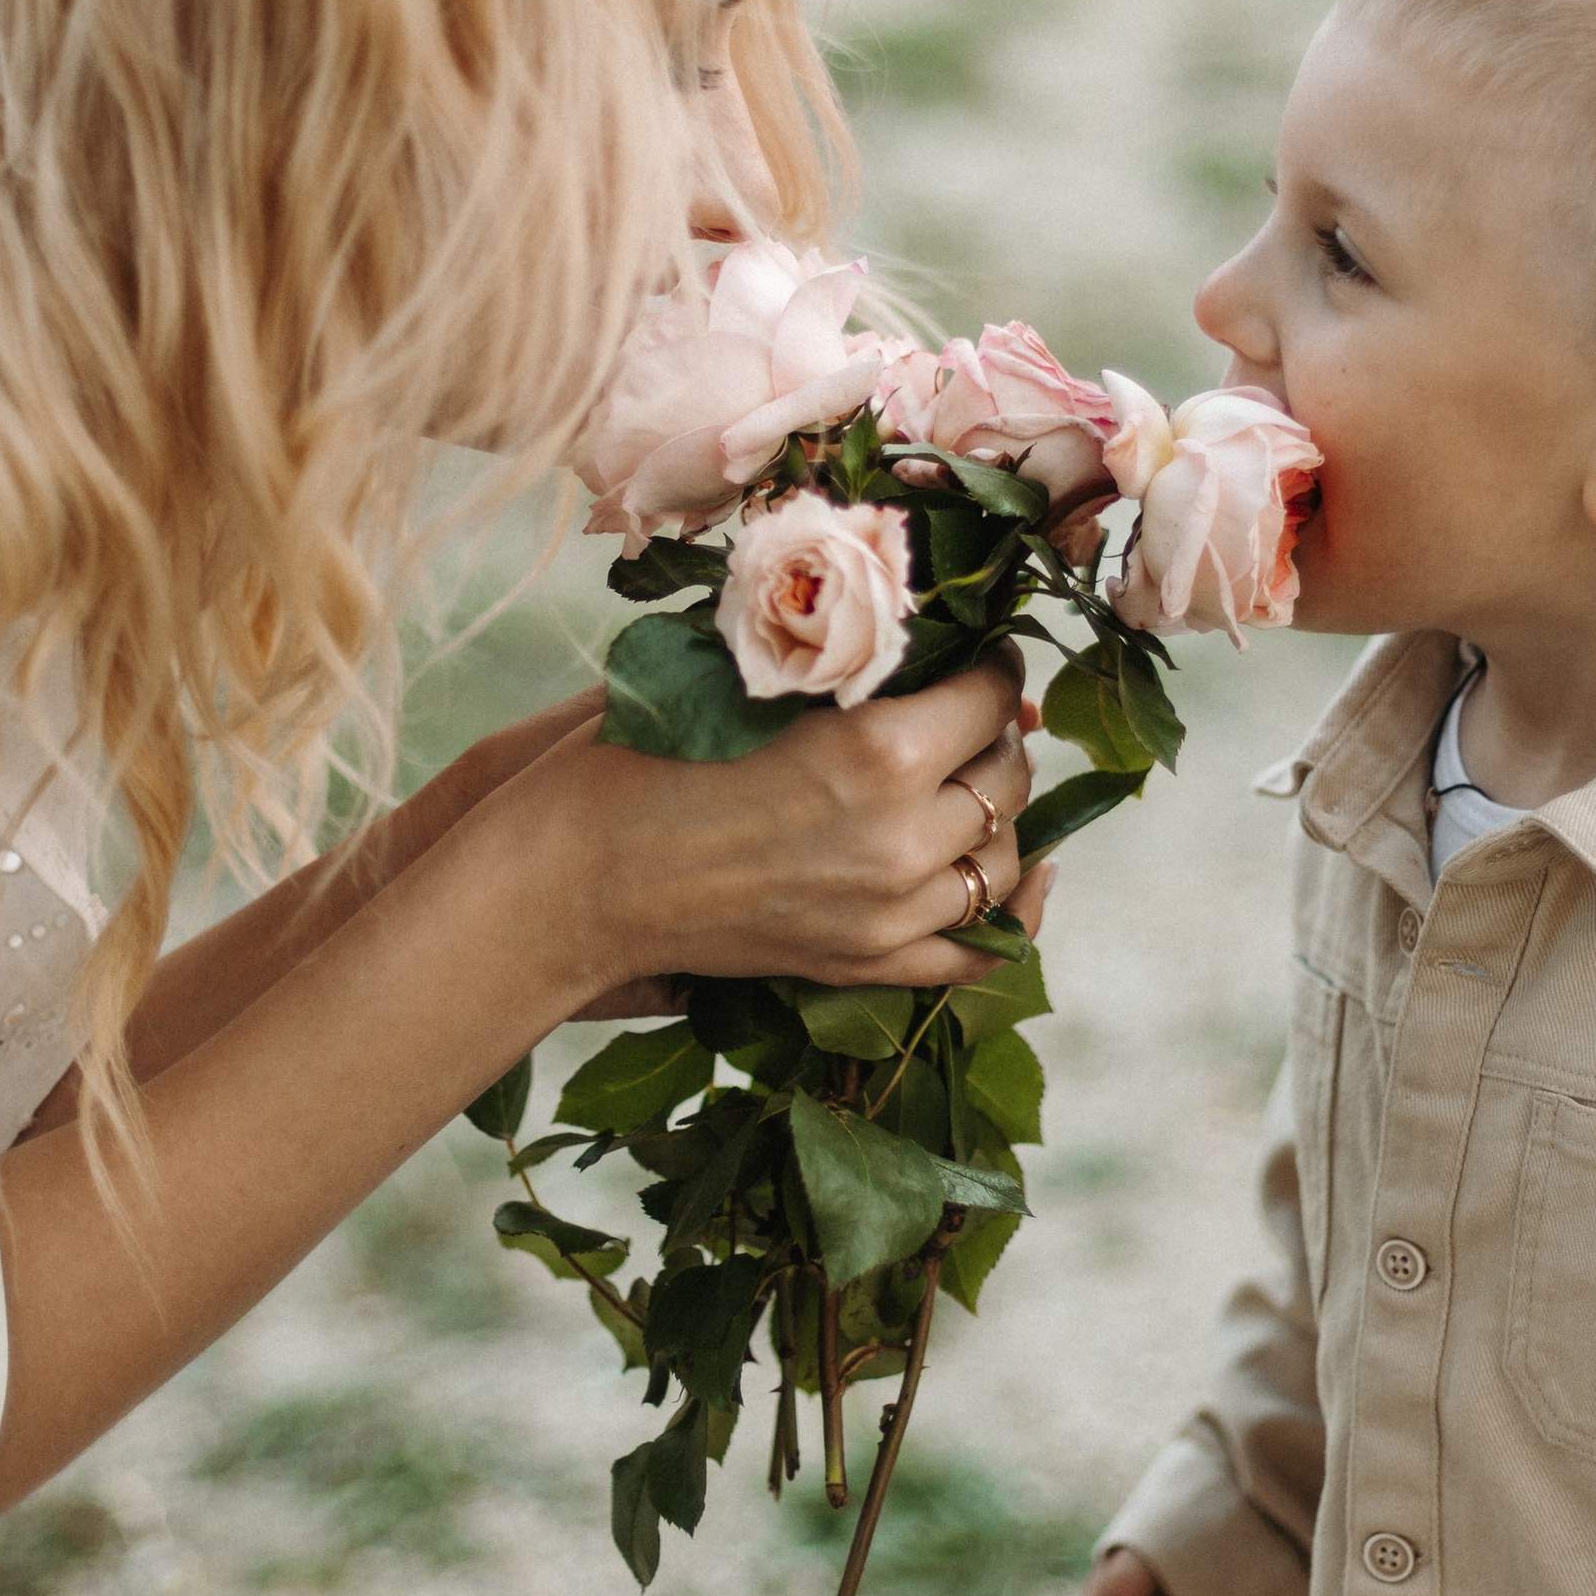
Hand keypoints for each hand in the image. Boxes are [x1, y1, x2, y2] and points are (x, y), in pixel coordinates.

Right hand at [512, 655, 1047, 1002]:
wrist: (572, 878)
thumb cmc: (637, 757)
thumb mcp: (741, 678)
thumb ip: (837, 657)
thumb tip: (915, 630)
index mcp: (878, 752)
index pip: (989, 696)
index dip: (991, 664)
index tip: (979, 652)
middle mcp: (901, 839)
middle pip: (1006, 778)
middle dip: (996, 735)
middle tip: (967, 711)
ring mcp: (887, 914)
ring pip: (1001, 861)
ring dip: (997, 814)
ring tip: (967, 781)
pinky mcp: (861, 964)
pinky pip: (976, 950)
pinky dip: (1012, 913)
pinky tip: (1022, 877)